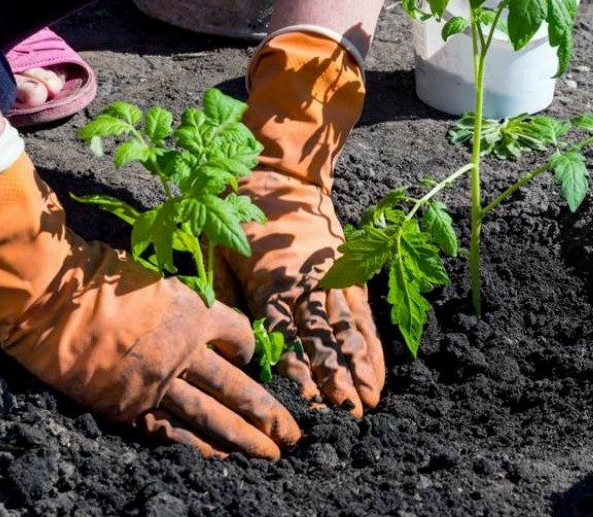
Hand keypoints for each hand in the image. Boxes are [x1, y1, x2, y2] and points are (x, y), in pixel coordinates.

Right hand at [0, 153, 299, 458]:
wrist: (51, 299)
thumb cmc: (98, 278)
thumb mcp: (155, 280)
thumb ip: (181, 305)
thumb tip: (197, 321)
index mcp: (195, 313)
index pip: (239, 336)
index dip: (250, 348)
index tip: (252, 357)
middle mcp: (186, 351)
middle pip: (239, 386)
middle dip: (268, 412)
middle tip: (294, 433)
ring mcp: (159, 382)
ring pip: (213, 416)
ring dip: (245, 439)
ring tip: (272, 455)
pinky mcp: (130, 406)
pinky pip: (172, 432)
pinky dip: (197, 448)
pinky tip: (220, 461)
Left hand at [215, 168, 384, 415]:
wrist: (279, 175)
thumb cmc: (239, 215)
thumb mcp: (215, 251)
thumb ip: (222, 297)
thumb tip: (226, 343)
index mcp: (269, 282)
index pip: (282, 336)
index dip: (295, 371)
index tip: (306, 402)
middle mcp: (304, 285)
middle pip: (320, 339)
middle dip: (333, 380)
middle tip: (345, 416)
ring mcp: (330, 278)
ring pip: (346, 330)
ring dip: (358, 368)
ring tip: (369, 402)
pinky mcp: (348, 272)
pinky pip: (361, 313)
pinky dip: (370, 345)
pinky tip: (377, 370)